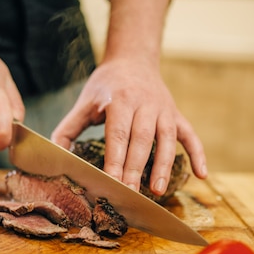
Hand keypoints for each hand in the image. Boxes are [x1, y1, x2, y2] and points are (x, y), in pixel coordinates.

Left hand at [51, 58, 206, 195]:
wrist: (133, 59)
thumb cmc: (105, 86)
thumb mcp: (84, 102)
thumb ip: (68, 128)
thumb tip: (53, 155)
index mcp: (118, 100)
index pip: (117, 134)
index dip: (115, 159)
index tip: (111, 182)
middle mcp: (144, 103)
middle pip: (141, 140)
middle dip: (136, 168)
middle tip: (130, 194)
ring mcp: (164, 109)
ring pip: (166, 140)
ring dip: (163, 166)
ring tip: (158, 191)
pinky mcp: (176, 115)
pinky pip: (190, 135)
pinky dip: (198, 154)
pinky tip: (201, 175)